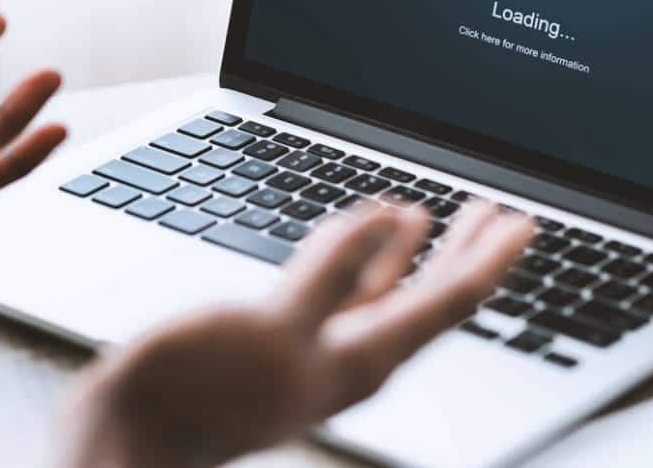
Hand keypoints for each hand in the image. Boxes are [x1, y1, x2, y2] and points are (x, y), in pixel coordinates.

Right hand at [60, 204, 532, 467]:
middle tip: (496, 211)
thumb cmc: (197, 399)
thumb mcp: (274, 328)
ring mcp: (311, 353)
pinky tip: (343, 242)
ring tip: (426, 216)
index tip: (525, 221)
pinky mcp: (273, 343)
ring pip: (379, 294)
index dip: (490, 256)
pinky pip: (332, 293)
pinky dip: (349, 260)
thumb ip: (332, 274)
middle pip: (425, 298)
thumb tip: (387, 220)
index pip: (449, 300)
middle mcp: (348, 358)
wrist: (126, 440)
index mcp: (362, 358)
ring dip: (408, 254)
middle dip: (463, 252)